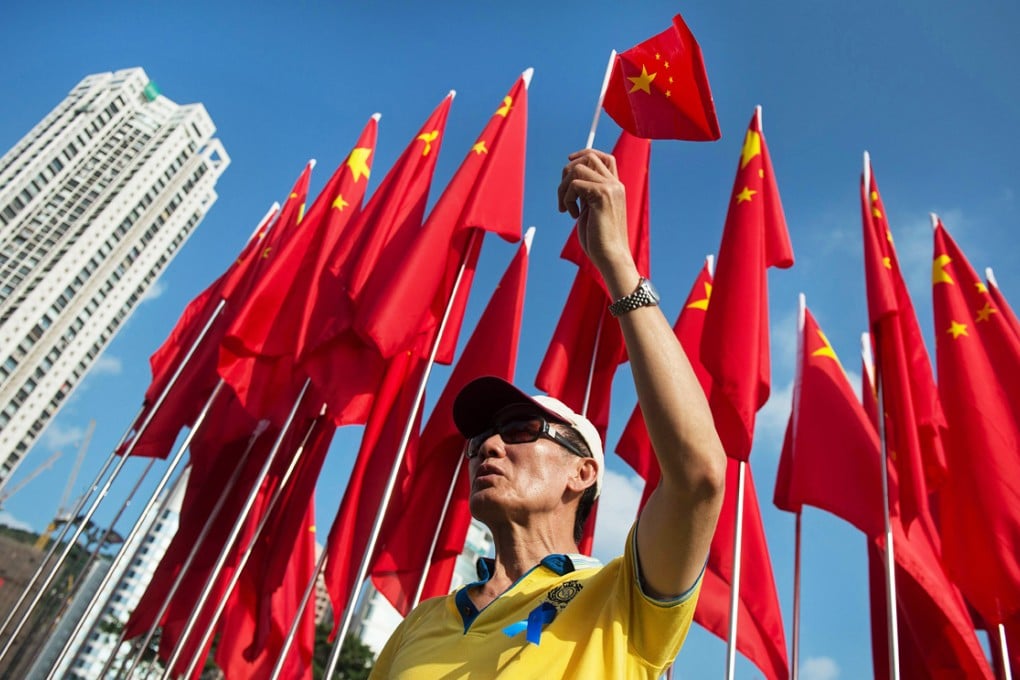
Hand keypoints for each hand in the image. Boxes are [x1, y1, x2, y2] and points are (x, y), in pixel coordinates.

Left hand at [557, 149, 636, 294]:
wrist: (611, 256)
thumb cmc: (599, 240)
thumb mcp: (591, 211)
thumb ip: (586, 195)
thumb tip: (570, 183)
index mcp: (615, 187)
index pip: (604, 157)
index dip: (584, 154)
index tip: (569, 162)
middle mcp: (615, 184)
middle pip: (589, 156)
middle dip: (567, 172)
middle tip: (563, 197)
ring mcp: (610, 188)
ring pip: (578, 169)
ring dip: (564, 187)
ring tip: (566, 208)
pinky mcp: (603, 195)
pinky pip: (575, 184)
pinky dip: (567, 198)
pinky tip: (572, 215)